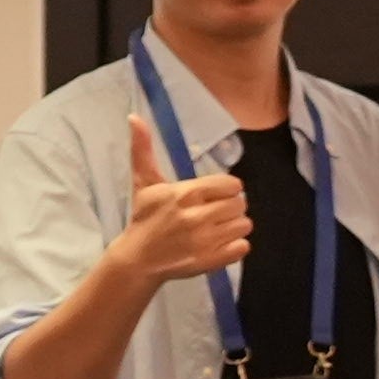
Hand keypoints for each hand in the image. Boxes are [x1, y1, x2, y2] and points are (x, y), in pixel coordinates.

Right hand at [110, 116, 249, 293]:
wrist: (138, 259)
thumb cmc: (145, 217)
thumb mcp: (145, 183)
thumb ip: (143, 150)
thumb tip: (134, 117)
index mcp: (186, 194)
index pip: (233, 185)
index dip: (226, 189)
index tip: (213, 195)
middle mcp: (197, 217)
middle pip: (241, 205)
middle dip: (230, 207)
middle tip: (213, 212)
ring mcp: (206, 241)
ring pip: (244, 225)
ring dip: (234, 226)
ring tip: (215, 228)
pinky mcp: (212, 260)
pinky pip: (243, 247)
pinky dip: (235, 246)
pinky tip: (217, 243)